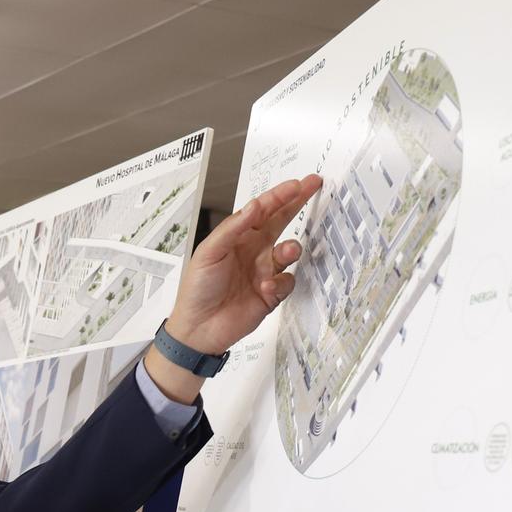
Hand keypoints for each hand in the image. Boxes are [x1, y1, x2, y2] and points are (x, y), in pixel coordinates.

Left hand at [166, 173, 323, 355]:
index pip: (263, 210)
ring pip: (289, 252)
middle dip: (297, 204)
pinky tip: (264, 288)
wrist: (199, 327)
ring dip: (290, 248)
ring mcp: (264, 271)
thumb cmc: (198, 287)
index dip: (281, 195)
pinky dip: (280, 283)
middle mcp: (254, 249)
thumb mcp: (210, 252)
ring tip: (286, 252)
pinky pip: (287, 281)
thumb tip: (255, 206)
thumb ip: (233, 228)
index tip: (299, 184)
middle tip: (313, 186)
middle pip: (281, 221)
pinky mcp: (271, 294)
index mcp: (238, 236)